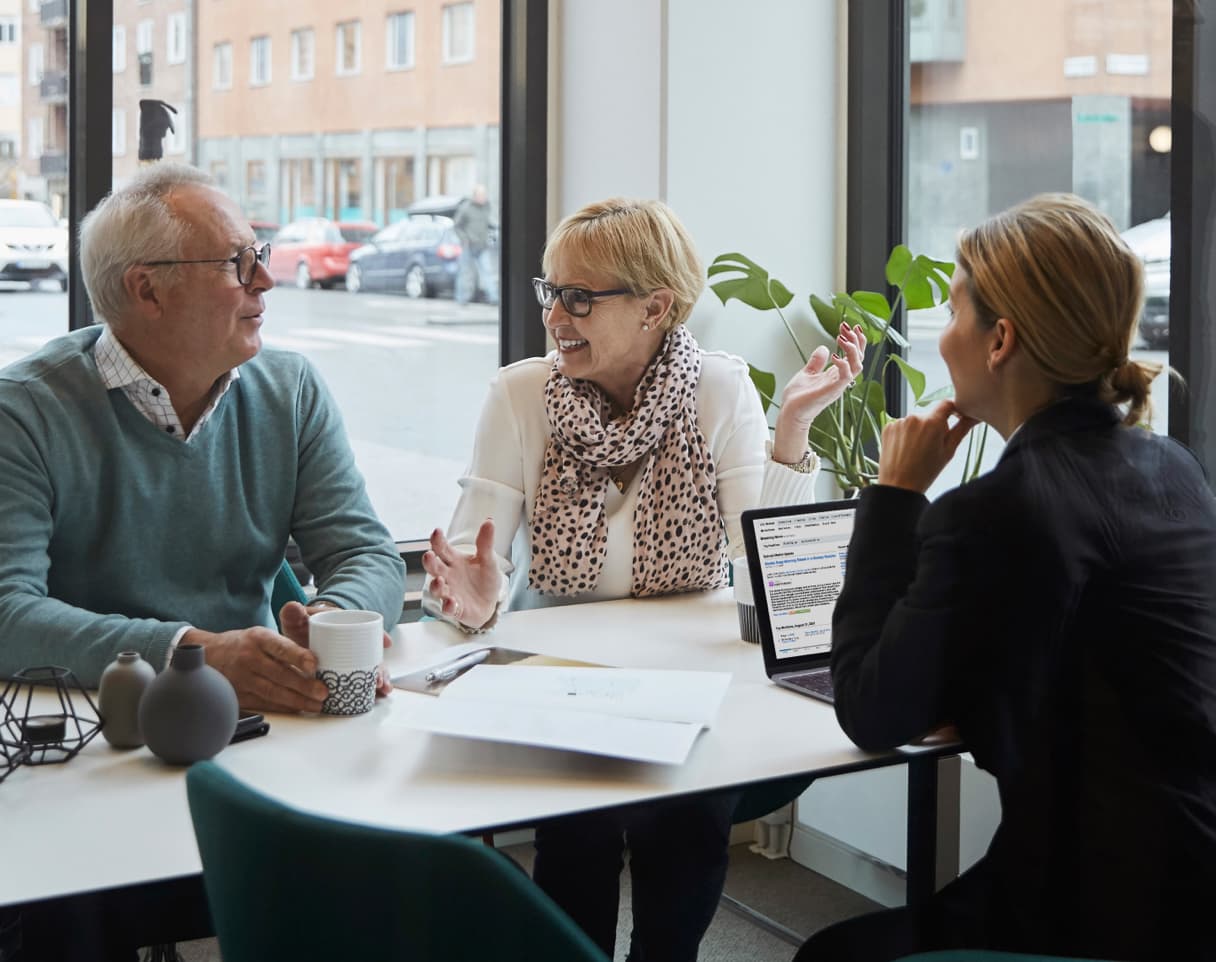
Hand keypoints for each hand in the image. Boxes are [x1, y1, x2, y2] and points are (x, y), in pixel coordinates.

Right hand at [186, 625, 327, 713]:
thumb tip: (316, 663)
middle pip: (279, 674)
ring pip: (272, 692)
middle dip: (304, 685)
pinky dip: (282, 707)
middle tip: (323, 692)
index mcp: (258, 638)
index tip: (314, 665)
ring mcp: (241, 677)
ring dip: (296, 700)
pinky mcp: (237, 694)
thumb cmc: (245, 644)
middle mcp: (249, 657)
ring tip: (315, 704)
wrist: (210, 654)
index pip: (280, 647)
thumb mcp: (262, 636)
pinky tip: (297, 709)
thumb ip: (285, 647)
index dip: (298, 656)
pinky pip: (263, 703)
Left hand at [279, 600, 393, 698]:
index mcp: (344, 624)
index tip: (386, 642)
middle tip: (379, 676)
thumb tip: (293, 607)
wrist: (301, 636)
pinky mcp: (348, 670)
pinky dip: (371, 685)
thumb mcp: (296, 621)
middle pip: (372, 653)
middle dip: (379, 665)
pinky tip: (379, 693)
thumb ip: (292, 615)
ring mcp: (352, 656)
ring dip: (379, 676)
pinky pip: (364, 677)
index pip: (366, 628)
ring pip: (370, 666)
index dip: (379, 635)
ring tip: (380, 687)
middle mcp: (353, 640)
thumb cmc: (302, 627)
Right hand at [422, 520, 498, 629]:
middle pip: (434, 568)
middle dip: (429, 562)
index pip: (442, 548)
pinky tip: (451, 602)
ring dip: (436, 585)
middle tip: (428, 555)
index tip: (437, 531)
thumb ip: (486, 543)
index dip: (438, 540)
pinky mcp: (455, 608)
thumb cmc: (484, 579)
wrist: (490, 602)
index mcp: (454, 560)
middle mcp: (448, 575)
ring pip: (437, 589)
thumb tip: (489, 521)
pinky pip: (448, 608)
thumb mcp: (488, 559)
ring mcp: (450, 592)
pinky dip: (448, 606)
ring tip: (439, 581)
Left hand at [771, 323, 865, 463]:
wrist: (789, 413)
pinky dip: (843, 364)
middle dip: (856, 340)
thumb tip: (823, 348)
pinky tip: (833, 355)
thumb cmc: (797, 398)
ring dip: (852, 349)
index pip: (854, 356)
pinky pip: (846, 377)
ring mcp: (837, 386)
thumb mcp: (807, 374)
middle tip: (846, 327)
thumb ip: (816, 362)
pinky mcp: (832, 391)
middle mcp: (840, 380)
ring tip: (841, 338)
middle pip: (860, 358)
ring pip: (858, 366)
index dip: (856, 341)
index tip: (849, 326)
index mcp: (836, 375)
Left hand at [877, 400, 977, 493]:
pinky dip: (906, 434)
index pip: (947, 403)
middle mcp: (914, 417)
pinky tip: (906, 449)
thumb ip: (962, 429)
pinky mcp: (888, 427)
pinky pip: (902, 426)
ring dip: (919, 430)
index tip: (955, 419)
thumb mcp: (949, 451)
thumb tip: (974, 416)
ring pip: (916, 421)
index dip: (953, 410)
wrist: (898, 485)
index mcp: (932, 422)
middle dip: (934, 425)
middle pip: (930, 414)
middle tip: (933, 446)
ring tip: (917, 451)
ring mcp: (899, 422)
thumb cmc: (925, 472)